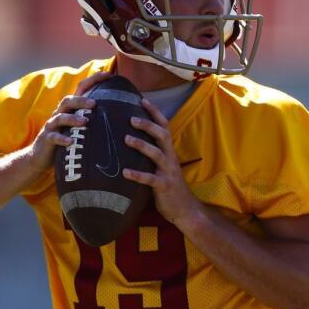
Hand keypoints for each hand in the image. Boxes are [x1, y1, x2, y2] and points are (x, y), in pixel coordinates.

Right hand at [26, 71, 113, 172]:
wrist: (40, 156)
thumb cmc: (65, 141)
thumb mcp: (77, 128)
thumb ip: (92, 119)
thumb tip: (119, 114)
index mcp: (70, 109)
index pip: (81, 89)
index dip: (93, 80)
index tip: (108, 74)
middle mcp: (60, 114)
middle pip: (68, 101)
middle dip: (81, 100)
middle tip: (95, 104)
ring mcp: (52, 126)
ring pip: (60, 117)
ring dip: (73, 119)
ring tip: (84, 122)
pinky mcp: (47, 139)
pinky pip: (53, 137)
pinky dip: (62, 138)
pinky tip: (71, 142)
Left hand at [123, 98, 203, 227]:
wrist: (184, 209)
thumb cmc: (167, 185)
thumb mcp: (161, 166)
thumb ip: (151, 154)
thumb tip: (129, 139)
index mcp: (169, 151)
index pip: (164, 126)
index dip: (155, 112)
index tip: (142, 99)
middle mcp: (170, 158)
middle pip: (162, 135)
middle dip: (147, 125)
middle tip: (131, 118)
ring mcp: (168, 172)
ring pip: (156, 154)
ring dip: (141, 145)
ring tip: (126, 139)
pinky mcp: (164, 186)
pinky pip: (150, 179)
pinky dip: (137, 175)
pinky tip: (125, 172)